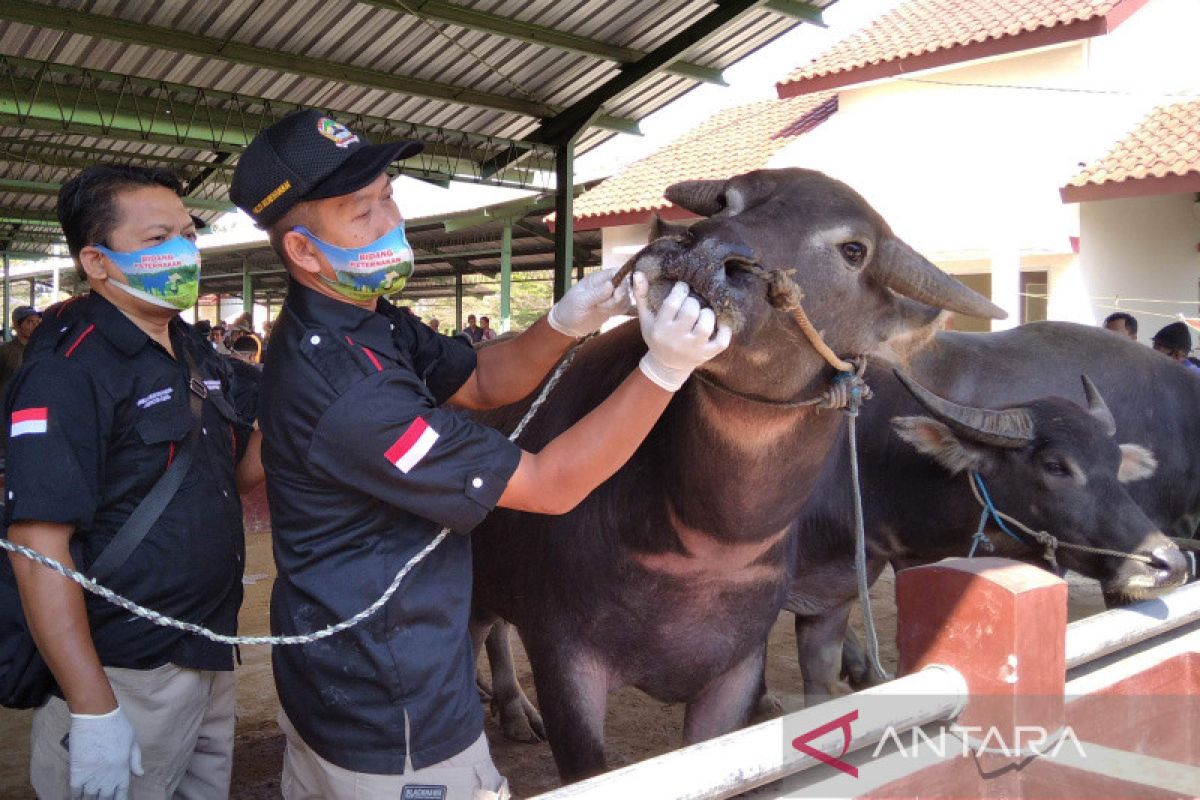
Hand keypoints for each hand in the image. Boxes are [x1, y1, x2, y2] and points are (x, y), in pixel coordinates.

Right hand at [69, 706, 143, 799]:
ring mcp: (92, 775)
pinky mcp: (77, 771)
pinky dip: (76, 796)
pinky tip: (77, 798)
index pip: (122, 793)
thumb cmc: (117, 725)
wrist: (96, 715)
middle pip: (105, 798)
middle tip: (102, 799)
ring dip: (90, 799)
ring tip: (90, 799)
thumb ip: (135, 760)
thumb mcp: (132, 741)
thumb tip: (140, 774)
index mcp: (123, 769)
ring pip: (90, 797)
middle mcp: (108, 776)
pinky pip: (75, 791)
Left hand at [547, 267, 631, 337]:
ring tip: (601, 309)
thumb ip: (596, 293)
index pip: (616, 272)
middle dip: (617, 298)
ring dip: (617, 306)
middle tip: (601, 306)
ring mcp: (610, 296)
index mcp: (597, 279)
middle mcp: (606, 285)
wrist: (567, 325)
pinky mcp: (613, 307)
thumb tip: (611, 284)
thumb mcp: (580, 301)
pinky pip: (624, 306)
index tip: (614, 294)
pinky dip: (620, 310)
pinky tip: (609, 314)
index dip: (620, 282)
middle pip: (624, 286)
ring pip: (626, 297)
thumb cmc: (569, 309)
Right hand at [633, 273, 731, 390]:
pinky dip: (725, 330)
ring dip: (708, 314)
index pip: (672, 303)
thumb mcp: (646, 319)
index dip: (680, 290)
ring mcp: (693, 348)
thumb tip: (639, 273)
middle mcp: (676, 339)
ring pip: (706, 326)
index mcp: (661, 328)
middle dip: (694, 301)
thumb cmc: (657, 336)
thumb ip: (641, 296)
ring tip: (704, 312)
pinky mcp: (707, 354)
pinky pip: (722, 341)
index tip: (683, 287)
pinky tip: (720, 323)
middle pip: (691, 311)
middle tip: (693, 301)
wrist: (667, 365)